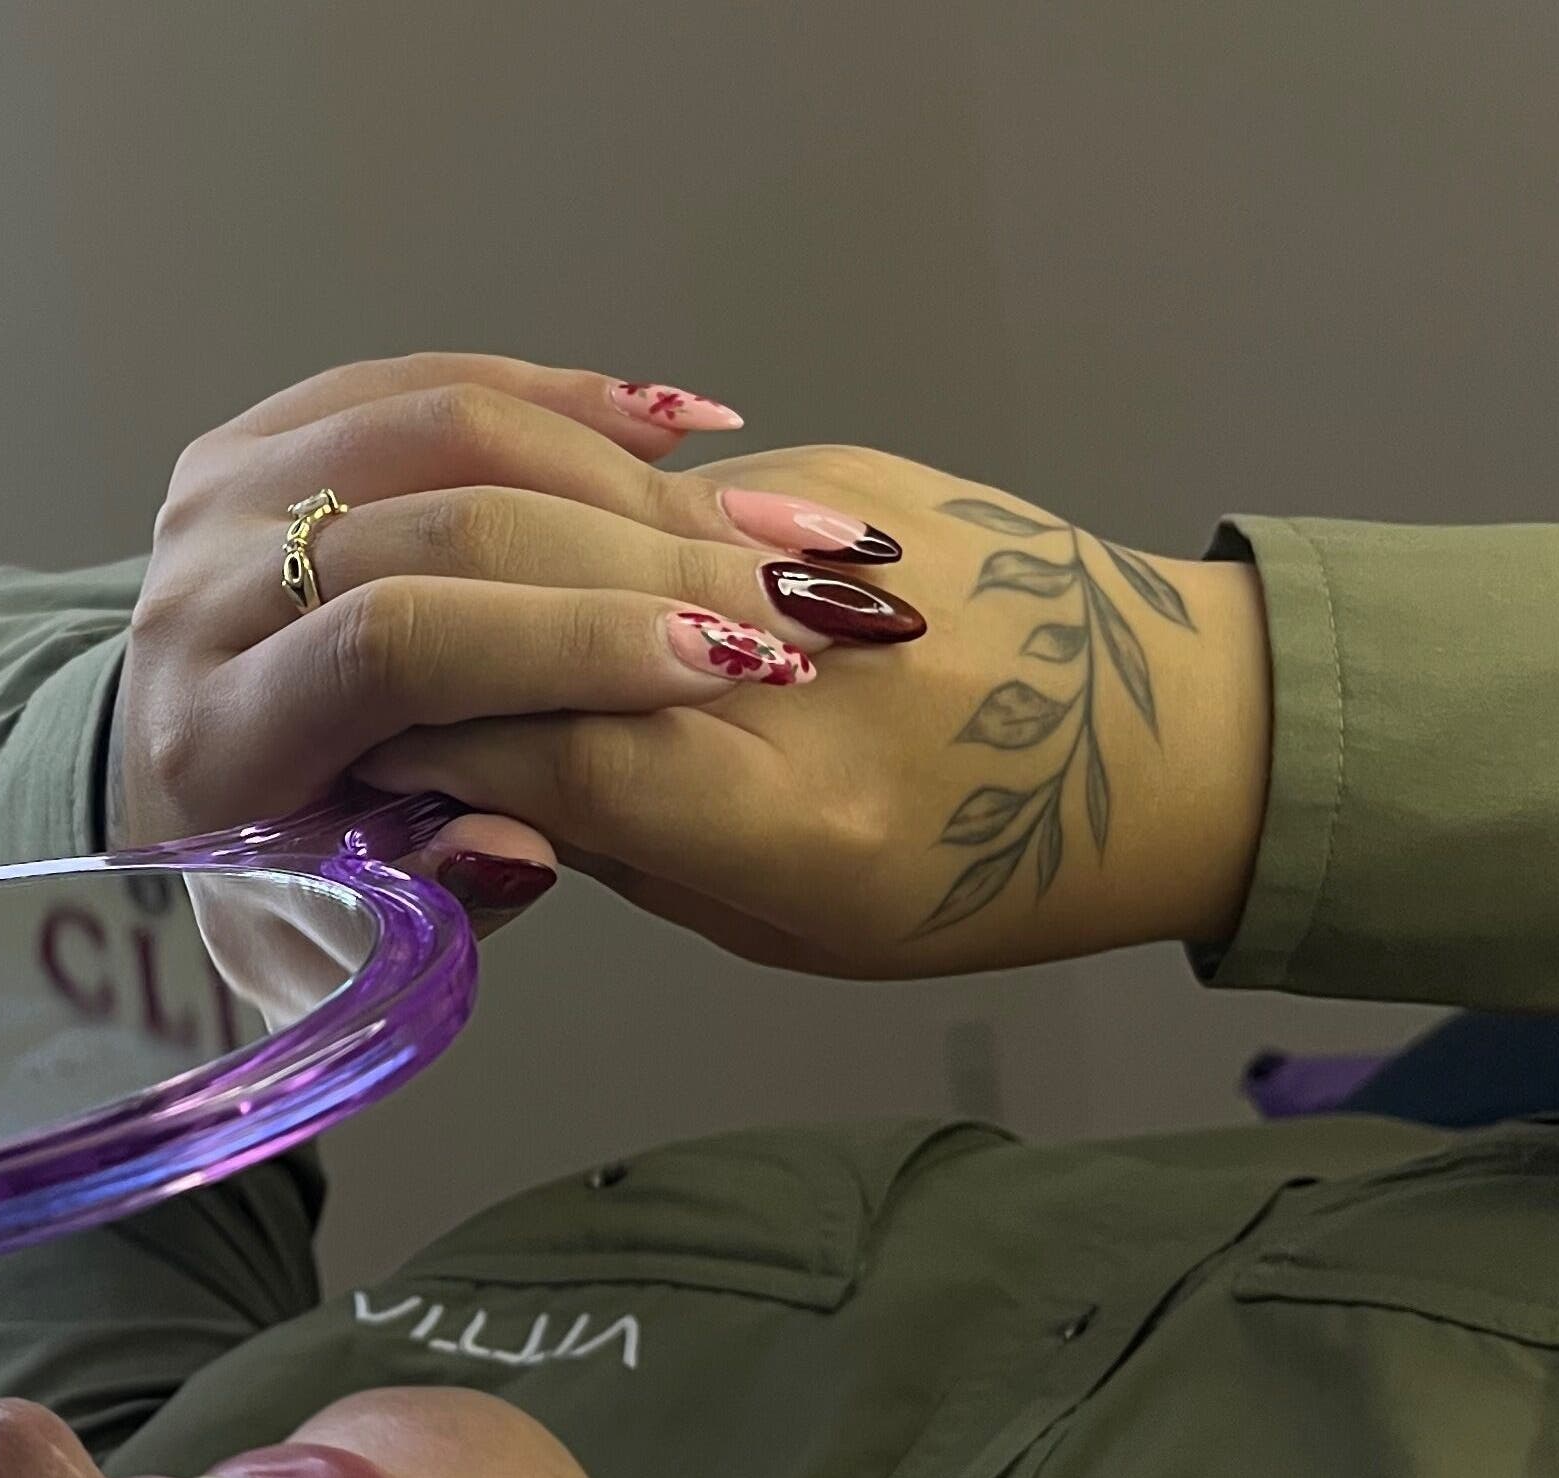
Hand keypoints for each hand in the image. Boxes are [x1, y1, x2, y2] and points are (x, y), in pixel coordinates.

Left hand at [113, 357, 926, 932]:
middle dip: (636, 557)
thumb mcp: (342, 949)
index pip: (394, 646)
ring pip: (447, 425)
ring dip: (624, 469)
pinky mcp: (256, 437)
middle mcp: (198, 593)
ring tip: (761, 522)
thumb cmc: (274, 887)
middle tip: (792, 593)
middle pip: (439, 523)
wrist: (169, 788)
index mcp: (214, 734)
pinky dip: (563, 402)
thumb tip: (525, 845)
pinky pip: (430, 384)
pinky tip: (680, 433)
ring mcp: (219, 495)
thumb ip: (437, 900)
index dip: (566, 639)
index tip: (724, 660)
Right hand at [362, 445, 1273, 976]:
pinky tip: (583, 560)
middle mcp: (801, 667)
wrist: (1188, 740)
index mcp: (786, 816)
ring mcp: (822, 547)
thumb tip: (466, 785)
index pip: (535, 747)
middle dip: (439, 638)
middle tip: (386, 676)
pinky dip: (605, 527)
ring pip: (592, 527)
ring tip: (466, 606)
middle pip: (543, 616)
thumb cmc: (986, 874)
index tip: (370, 756)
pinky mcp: (849, 470)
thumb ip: (619, 848)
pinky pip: (673, 494)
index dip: (429, 747)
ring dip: (508, 563)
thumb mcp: (788, 926)